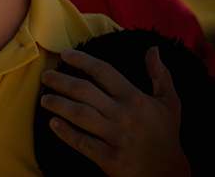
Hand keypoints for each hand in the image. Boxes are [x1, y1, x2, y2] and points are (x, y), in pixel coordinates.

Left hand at [40, 46, 189, 176]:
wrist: (169, 173)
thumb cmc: (166, 134)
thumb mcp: (170, 103)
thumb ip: (160, 75)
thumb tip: (152, 49)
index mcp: (135, 99)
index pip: (103, 72)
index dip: (82, 60)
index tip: (65, 54)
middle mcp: (123, 115)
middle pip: (84, 91)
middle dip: (61, 81)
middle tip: (46, 76)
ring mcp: (115, 137)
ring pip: (80, 115)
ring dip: (58, 104)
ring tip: (44, 98)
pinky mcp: (109, 158)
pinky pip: (82, 142)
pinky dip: (66, 132)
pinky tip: (53, 123)